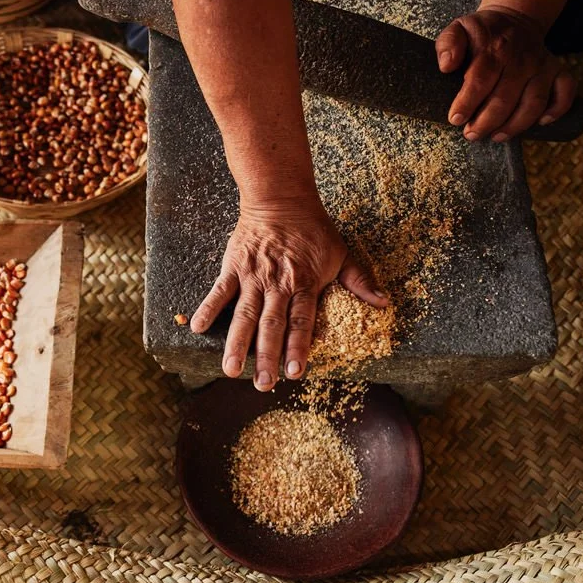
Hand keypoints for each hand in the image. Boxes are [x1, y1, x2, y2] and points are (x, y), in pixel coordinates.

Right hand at [189, 200, 388, 390]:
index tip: (295, 372)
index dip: (298, 347)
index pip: (302, 322)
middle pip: (271, 325)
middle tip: (263, 384)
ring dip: (237, 343)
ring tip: (231, 370)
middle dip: (266, 356)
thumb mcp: (341, 253)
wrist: (280, 197)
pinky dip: (209, 308)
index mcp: (304, 283)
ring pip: (245, 315)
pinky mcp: (234, 266)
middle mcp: (278, 284)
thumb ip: (360, 282)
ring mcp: (253, 276)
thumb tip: (384, 303)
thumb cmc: (312, 228)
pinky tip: (197, 328)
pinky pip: (219, 291)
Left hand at [435, 7, 576, 141]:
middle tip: (472, 134)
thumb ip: (449, 44)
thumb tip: (446, 66)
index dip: (467, 103)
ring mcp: (542, 65)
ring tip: (496, 136)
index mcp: (495, 48)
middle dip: (487, 122)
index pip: (480, 79)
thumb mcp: (459, 29)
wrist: (515, 20)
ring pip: (533, 102)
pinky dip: (557, 109)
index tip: (456, 119)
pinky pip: (564, 92)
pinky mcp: (557, 71)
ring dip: (516, 125)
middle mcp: (522, 58)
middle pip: (505, 97)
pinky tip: (542, 123)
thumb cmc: (482, 33)